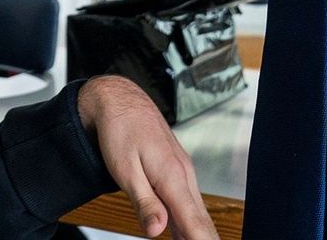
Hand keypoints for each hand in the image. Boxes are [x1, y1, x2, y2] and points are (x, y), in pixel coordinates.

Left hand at [77, 76, 216, 239]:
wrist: (120, 100)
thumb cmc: (120, 130)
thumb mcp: (125, 170)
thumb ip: (144, 202)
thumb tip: (158, 230)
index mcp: (172, 176)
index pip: (195, 221)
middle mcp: (184, 174)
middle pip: (201, 219)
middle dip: (206, 239)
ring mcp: (183, 171)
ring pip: (196, 210)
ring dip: (200, 232)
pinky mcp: (177, 170)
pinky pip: (188, 200)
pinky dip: (192, 220)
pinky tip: (188, 234)